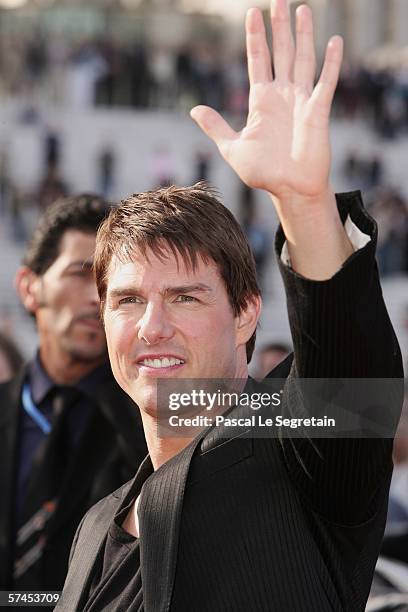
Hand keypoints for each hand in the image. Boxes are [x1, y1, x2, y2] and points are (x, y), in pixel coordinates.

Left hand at [190, 0, 342, 203]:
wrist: (289, 190)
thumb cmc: (263, 173)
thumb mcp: (233, 148)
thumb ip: (216, 127)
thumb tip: (194, 110)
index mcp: (261, 101)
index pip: (258, 60)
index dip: (255, 37)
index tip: (252, 13)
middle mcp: (282, 95)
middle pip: (281, 52)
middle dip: (279, 27)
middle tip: (278, 0)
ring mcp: (301, 100)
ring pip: (303, 59)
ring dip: (303, 35)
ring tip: (302, 8)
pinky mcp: (318, 110)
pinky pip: (326, 81)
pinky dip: (332, 62)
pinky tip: (334, 41)